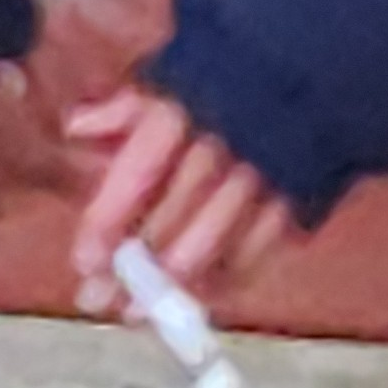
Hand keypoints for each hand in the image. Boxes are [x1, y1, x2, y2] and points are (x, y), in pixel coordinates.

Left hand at [66, 86, 299, 311]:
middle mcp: (223, 148)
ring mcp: (263, 181)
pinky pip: (254, 258)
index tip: (83, 258)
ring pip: (212, 249)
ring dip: (169, 289)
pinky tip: (190, 298)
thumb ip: (124, 109)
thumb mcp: (170, 81)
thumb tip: (75, 127)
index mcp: (185, 111)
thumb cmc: (222, 84)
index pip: (140, 171)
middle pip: (171, 221)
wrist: (312, 73)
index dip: (109, 220)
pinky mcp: (295, 206)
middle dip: (131, 269)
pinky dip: (219, 283)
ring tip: (136, 313)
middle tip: (98, 299)